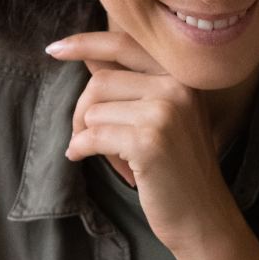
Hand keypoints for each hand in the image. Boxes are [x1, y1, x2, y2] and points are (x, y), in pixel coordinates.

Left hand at [49, 29, 239, 257]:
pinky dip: (80, 148)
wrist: (203, 216)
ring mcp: (165, 112)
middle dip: (82, 110)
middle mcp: (177, 87)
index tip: (55, 49)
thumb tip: (89, 56)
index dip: (86, 43)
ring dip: (87, 135)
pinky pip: (92, 136)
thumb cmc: (178, 168)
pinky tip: (81, 157)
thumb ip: (130, 84)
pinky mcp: (149, 141)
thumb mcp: (163, 116)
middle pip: (101, 81)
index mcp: (183, 75)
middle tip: (83, 136)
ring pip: (95, 110)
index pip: (125, 45)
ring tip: (107, 156)